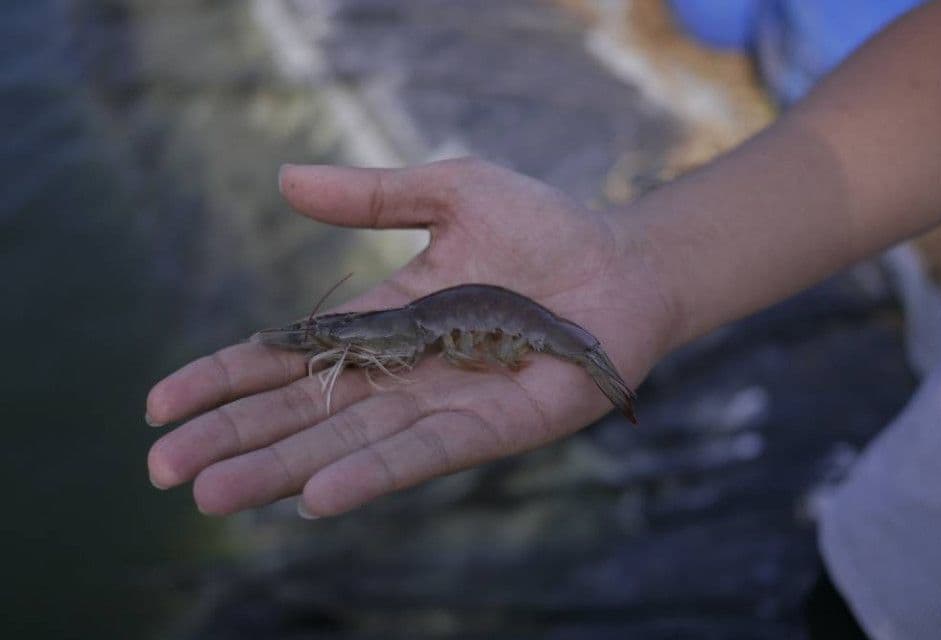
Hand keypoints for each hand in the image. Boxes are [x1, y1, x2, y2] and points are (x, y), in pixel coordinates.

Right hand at [145, 158, 673, 516]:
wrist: (624, 263)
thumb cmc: (544, 226)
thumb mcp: (451, 192)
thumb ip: (372, 196)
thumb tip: (283, 179)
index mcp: (383, 323)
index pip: (289, 356)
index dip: (226, 377)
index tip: (161, 405)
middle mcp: (403, 374)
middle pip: (305, 412)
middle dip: (233, 439)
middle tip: (163, 470)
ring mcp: (444, 405)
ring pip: (350, 444)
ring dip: (281, 469)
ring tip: (213, 495)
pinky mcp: (492, 427)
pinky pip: (423, 454)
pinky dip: (370, 475)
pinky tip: (315, 497)